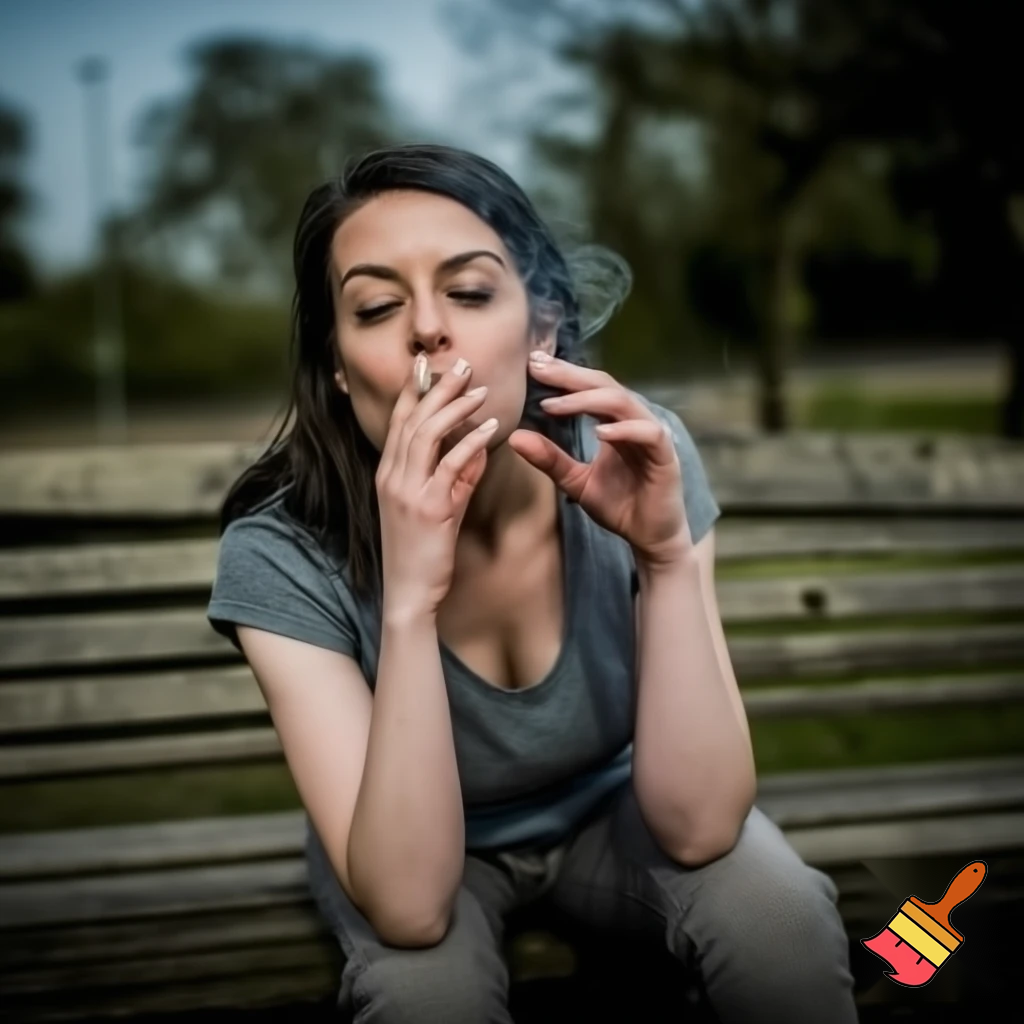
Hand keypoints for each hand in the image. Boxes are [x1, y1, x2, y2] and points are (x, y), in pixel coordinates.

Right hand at [376, 355, 496, 617]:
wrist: (409, 591)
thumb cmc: (421, 552)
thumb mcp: (436, 508)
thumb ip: (456, 477)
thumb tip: (476, 448)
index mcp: (388, 473)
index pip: (399, 421)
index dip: (414, 390)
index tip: (428, 364)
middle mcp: (392, 476)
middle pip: (413, 419)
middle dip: (437, 388)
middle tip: (461, 364)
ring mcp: (408, 491)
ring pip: (427, 435)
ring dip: (455, 408)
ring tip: (479, 389)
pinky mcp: (429, 508)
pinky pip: (450, 466)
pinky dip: (470, 442)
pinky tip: (490, 428)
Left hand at [508, 353, 690, 565]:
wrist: (648, 537)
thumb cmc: (618, 505)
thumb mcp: (575, 481)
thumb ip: (550, 459)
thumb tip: (515, 437)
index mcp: (614, 422)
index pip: (589, 388)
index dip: (563, 375)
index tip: (532, 365)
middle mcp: (634, 421)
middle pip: (604, 385)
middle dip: (570, 376)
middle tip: (538, 368)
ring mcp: (652, 436)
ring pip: (623, 403)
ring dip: (588, 400)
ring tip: (555, 404)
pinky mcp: (666, 456)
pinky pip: (648, 433)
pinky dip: (624, 430)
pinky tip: (599, 432)